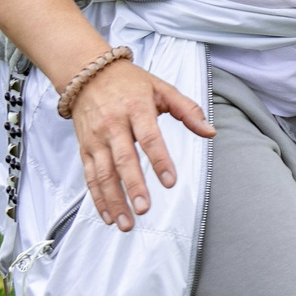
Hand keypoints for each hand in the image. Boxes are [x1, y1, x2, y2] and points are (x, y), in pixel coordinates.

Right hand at [65, 55, 216, 229]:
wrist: (87, 73)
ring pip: (103, 173)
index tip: (170, 181)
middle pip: (123, 159)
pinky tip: (108, 216)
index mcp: (136, 108)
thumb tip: (210, 132)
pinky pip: (90, 176)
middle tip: (144, 208)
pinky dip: (97, 198)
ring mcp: (96, 138)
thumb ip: (188, 110)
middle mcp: (113, 124)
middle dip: (133, 186)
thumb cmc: (129, 82)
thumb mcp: (162, 89)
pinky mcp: (85, 147)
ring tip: (126, 222)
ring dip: (113, 200)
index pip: (150, 137)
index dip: (160, 160)